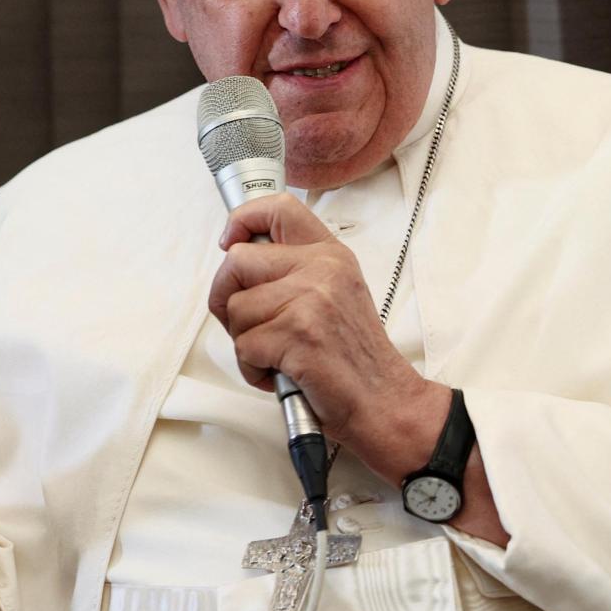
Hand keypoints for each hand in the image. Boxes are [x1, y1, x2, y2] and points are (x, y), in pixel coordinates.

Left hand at [207, 194, 435, 458]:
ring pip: (236, 309)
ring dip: (245, 342)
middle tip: (249, 325)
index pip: (278, 209)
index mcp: (330, 255)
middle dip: (227, 299)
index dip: (242, 220)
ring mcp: (310, 300)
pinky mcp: (298, 334)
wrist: (384, 400)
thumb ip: (296, 271)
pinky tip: (280, 372)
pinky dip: (253, 368)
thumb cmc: (353, 357)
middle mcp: (322, 269)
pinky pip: (244, 345)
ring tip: (277, 355)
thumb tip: (238, 259)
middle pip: (236, 262)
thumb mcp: (335, 294)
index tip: (230, 242)